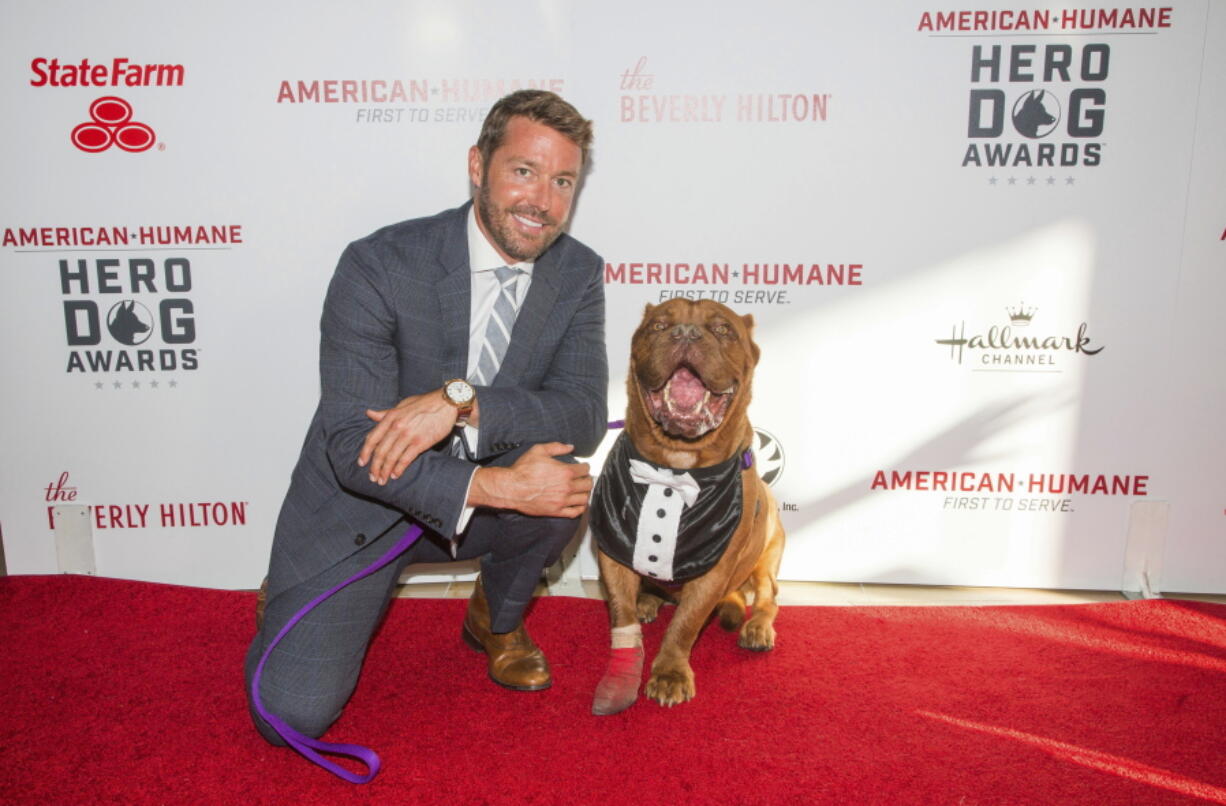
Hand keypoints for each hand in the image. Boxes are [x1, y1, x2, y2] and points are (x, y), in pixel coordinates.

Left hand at [358, 390, 455, 484]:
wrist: (447, 402)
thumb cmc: (425, 403)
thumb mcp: (402, 405)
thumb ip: (385, 413)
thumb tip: (369, 413)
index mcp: (390, 417)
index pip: (372, 438)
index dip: (365, 452)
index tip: (361, 463)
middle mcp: (397, 426)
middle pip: (380, 451)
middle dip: (374, 467)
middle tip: (372, 477)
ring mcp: (408, 435)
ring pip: (391, 457)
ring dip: (385, 471)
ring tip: (382, 480)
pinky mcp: (421, 442)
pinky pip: (405, 459)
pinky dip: (399, 469)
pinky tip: (395, 475)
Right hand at [470, 442, 592, 517]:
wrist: (512, 488)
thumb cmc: (523, 470)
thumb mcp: (538, 451)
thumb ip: (556, 447)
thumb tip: (570, 447)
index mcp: (565, 472)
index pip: (585, 469)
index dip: (585, 467)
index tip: (583, 467)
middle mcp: (566, 487)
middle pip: (587, 484)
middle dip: (587, 479)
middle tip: (583, 478)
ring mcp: (562, 501)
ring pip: (584, 498)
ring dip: (585, 493)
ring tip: (581, 490)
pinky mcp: (556, 511)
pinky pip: (575, 512)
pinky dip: (580, 508)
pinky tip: (578, 503)